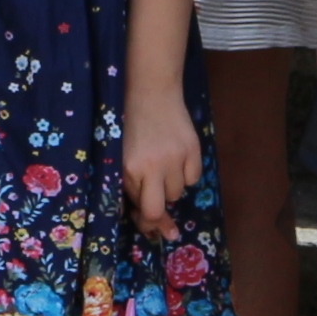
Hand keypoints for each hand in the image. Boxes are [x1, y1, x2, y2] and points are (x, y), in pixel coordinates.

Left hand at [124, 100, 202, 240]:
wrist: (151, 92)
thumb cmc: (130, 125)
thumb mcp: (122, 157)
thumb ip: (131, 185)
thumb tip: (148, 218)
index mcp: (130, 168)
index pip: (143, 209)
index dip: (145, 220)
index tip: (147, 223)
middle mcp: (153, 166)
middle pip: (160, 208)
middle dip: (159, 215)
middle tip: (160, 215)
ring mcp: (176, 158)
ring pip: (178, 193)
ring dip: (170, 188)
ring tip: (163, 169)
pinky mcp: (193, 149)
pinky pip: (193, 178)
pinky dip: (186, 175)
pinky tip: (178, 160)